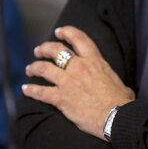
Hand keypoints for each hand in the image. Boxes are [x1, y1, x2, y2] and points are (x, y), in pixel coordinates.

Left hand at [22, 25, 134, 139]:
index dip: (66, 32)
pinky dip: (31, 90)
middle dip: (44, 48)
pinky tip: (26, 89)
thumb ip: (112, 81)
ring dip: (34, 67)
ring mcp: (68, 82)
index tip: (59, 31)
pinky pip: (41, 92)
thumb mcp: (119, 82)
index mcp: (94, 60)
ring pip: (44, 68)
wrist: (116, 117)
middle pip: (56, 50)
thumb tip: (121, 89)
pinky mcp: (61, 98)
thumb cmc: (121, 101)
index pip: (78, 38)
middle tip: (39, 50)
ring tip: (30, 68)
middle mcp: (79, 67)